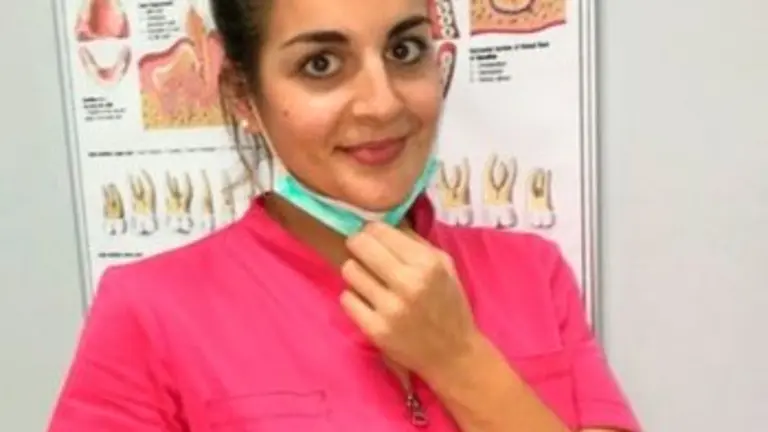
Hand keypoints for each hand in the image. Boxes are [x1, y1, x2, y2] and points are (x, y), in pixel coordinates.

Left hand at [340, 222, 479, 378]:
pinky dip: (353, 297)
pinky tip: (366, 300)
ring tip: (367, 278)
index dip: (371, 230)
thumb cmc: (448, 304)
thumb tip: (383, 222)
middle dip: (357, 244)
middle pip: (360, 246)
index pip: (380, 231)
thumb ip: (415, 241)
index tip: (371, 235)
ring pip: (349, 271)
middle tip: (360, 250)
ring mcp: (390, 308)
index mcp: (427, 263)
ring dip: (355, 272)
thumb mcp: (444, 265)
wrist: (453, 353)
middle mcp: (408, 283)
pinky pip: (346, 298)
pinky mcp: (375, 329)